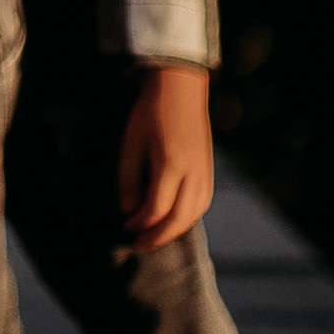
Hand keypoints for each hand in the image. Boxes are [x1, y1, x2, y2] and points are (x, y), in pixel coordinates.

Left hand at [116, 65, 213, 251]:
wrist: (180, 89)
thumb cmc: (150, 114)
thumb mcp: (130, 144)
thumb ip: (127, 180)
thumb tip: (129, 211)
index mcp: (171, 164)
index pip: (156, 208)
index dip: (140, 223)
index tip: (125, 227)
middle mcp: (193, 172)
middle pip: (179, 219)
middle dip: (157, 237)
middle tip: (138, 245)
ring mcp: (205, 172)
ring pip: (194, 214)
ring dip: (173, 231)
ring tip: (153, 237)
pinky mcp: (208, 170)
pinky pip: (201, 203)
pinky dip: (187, 218)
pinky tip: (172, 220)